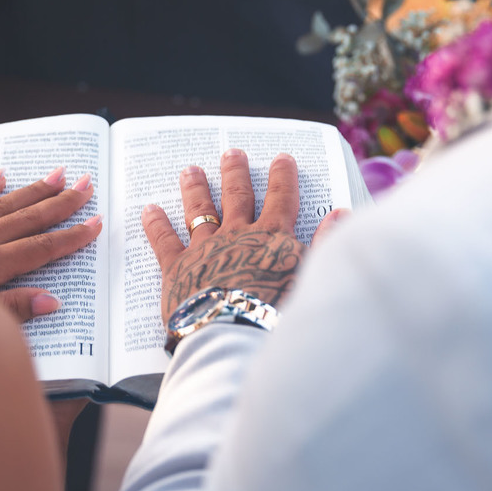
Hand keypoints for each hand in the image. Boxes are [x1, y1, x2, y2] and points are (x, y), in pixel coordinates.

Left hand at [0, 168, 101, 318]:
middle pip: (28, 218)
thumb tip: (54, 301)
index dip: (71, 236)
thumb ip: (11, 309)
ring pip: (1, 203)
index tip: (95, 222)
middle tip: (87, 183)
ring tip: (57, 173)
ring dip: (32, 189)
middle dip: (60, 201)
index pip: (41, 248)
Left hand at [142, 150, 338, 322]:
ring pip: (200, 210)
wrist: (236, 337)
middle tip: (231, 153)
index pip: (281, 198)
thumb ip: (325, 243)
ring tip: (191, 170)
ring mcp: (206, 247)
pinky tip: (149, 209)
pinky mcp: (177, 267)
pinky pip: (164, 240)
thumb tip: (341, 213)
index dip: (282, 177)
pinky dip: (156, 223)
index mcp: (273, 236)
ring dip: (196, 188)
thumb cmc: (279, 313)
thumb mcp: (312, 276)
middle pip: (237, 196)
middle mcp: (238, 234)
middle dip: (235, 173)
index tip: (281, 159)